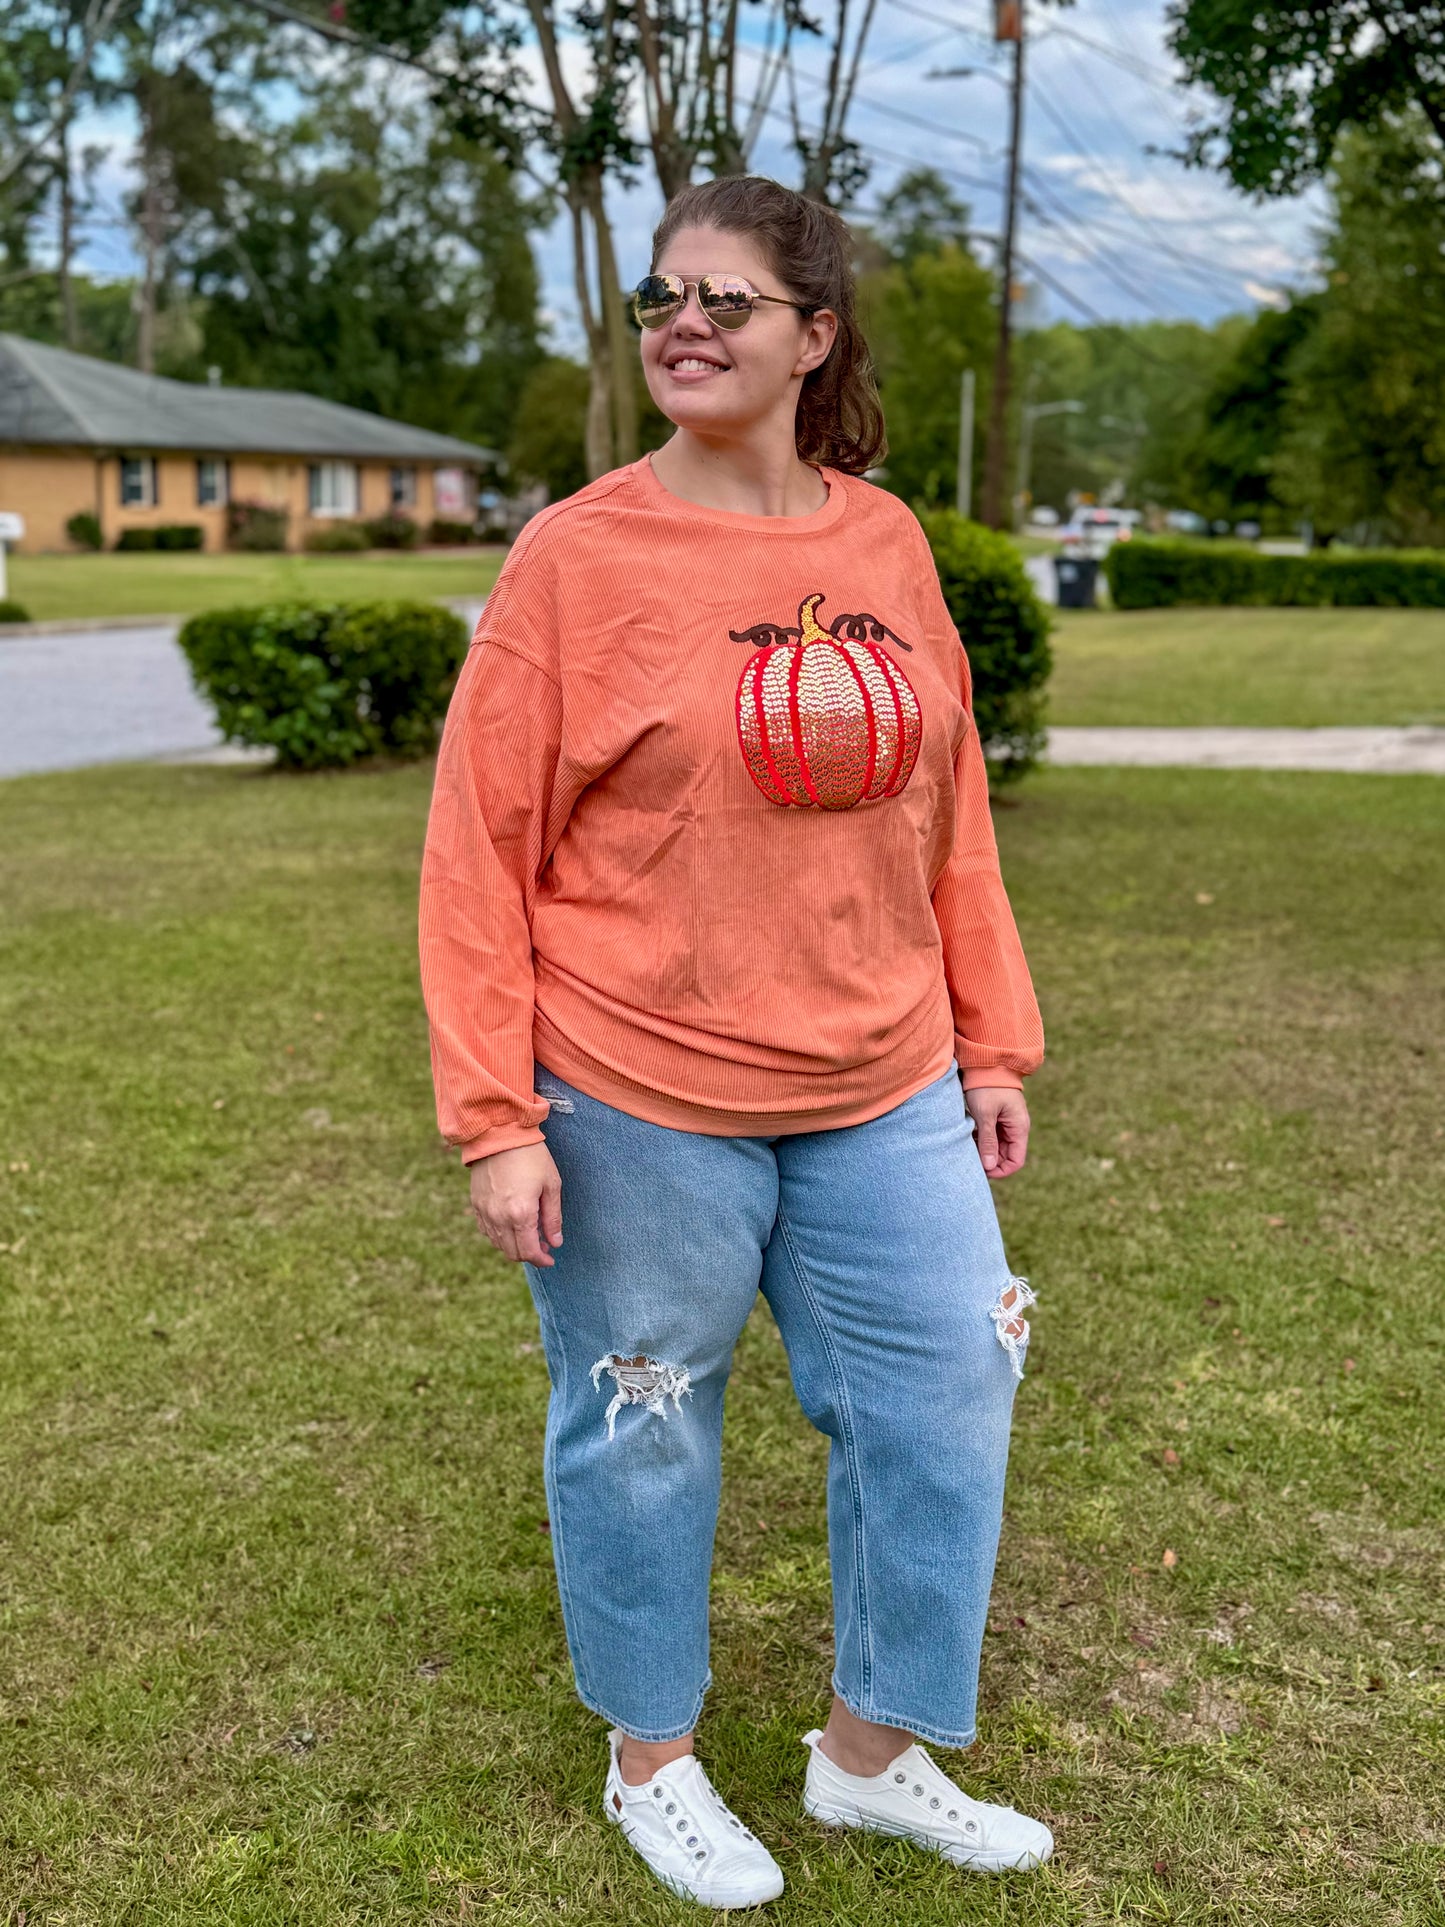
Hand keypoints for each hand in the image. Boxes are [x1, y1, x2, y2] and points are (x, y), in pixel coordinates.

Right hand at [468, 1143, 563, 1265]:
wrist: (499, 1133)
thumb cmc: (531, 1156)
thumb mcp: (551, 1185)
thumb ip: (553, 1218)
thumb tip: (555, 1242)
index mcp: (520, 1214)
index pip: (529, 1252)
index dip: (541, 1260)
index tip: (551, 1258)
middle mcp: (499, 1217)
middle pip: (512, 1253)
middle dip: (529, 1255)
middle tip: (543, 1245)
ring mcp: (485, 1211)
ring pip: (498, 1244)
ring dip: (514, 1245)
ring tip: (529, 1233)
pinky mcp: (476, 1204)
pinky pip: (486, 1230)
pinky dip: (500, 1235)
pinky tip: (511, 1225)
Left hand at [965, 1086, 1029, 1179]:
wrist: (986, 1062)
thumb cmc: (986, 1086)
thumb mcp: (985, 1114)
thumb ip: (988, 1141)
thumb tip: (989, 1166)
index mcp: (1019, 1128)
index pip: (1016, 1161)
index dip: (1000, 1171)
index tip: (982, 1171)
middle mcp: (1016, 1128)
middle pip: (1005, 1156)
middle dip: (989, 1160)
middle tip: (970, 1158)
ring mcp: (1006, 1123)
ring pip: (996, 1147)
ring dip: (983, 1149)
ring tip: (968, 1145)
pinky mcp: (997, 1117)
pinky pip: (991, 1136)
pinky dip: (980, 1139)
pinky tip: (968, 1135)